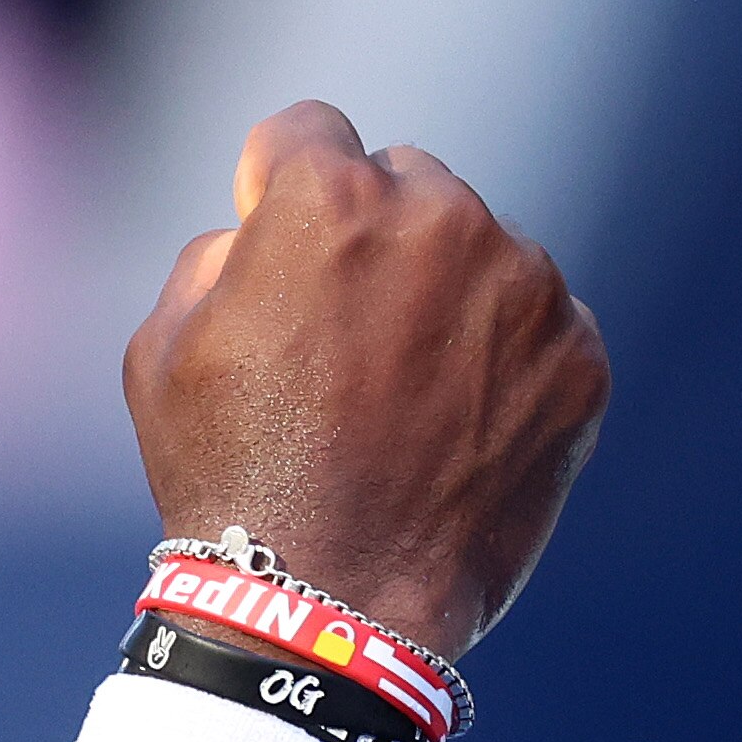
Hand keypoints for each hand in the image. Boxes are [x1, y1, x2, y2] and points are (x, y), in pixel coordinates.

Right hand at [122, 101, 609, 659]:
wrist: (330, 609)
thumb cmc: (229, 478)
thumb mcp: (162, 347)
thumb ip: (216, 251)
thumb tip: (262, 228)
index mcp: (331, 198)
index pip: (311, 132)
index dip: (280, 191)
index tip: (281, 249)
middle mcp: (443, 218)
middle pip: (407, 182)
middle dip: (375, 238)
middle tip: (343, 341)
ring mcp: (525, 287)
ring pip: (482, 251)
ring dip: (446, 297)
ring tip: (402, 400)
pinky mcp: (579, 358)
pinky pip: (539, 324)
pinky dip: (504, 362)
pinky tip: (456, 430)